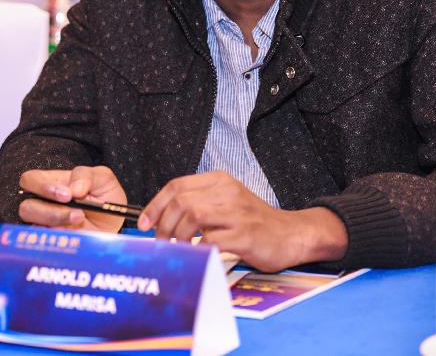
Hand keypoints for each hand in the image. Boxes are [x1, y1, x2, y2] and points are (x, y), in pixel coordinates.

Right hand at [18, 166, 127, 232]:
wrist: (114, 221)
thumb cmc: (104, 196)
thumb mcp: (102, 178)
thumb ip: (86, 175)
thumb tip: (74, 188)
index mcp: (52, 182)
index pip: (30, 180)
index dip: (42, 186)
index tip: (67, 194)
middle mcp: (44, 203)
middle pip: (26, 206)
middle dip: (49, 209)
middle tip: (72, 209)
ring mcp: (46, 224)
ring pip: (34, 225)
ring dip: (57, 221)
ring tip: (79, 218)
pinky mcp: (52, 240)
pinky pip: (45, 242)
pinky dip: (59, 237)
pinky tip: (74, 233)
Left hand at [138, 171, 348, 271]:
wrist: (291, 234)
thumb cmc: (254, 222)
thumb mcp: (227, 203)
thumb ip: (200, 204)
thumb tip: (163, 219)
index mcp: (220, 181)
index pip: (177, 185)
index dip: (156, 205)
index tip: (144, 223)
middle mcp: (228, 192)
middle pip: (182, 201)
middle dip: (163, 225)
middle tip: (160, 242)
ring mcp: (238, 213)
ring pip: (193, 216)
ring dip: (177, 236)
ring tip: (176, 249)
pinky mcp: (245, 234)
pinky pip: (211, 240)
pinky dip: (197, 248)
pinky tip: (195, 255)